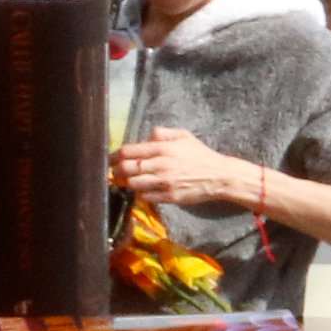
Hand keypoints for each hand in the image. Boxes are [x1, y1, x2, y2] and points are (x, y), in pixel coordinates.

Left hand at [112, 127, 252, 211]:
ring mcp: (165, 182)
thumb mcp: (185, 137)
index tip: (110, 159)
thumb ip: (163, 133)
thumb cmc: (201, 155)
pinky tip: (147, 190)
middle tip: (117, 172)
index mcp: (163, 148)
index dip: (114, 156)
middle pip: (126, 168)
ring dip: (129, 183)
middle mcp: (161, 165)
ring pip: (133, 184)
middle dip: (117, 170)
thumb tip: (145, 137)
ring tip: (132, 181)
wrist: (220, 176)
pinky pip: (146, 197)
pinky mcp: (170, 196)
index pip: (128, 151)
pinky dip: (143, 194)